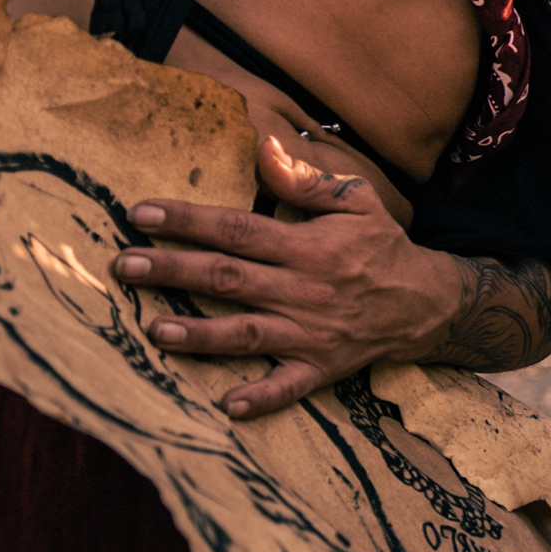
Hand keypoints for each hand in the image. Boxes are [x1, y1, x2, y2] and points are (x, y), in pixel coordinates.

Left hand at [116, 136, 475, 417]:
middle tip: (124, 264)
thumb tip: (263, 147)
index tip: (142, 213)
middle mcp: (305, 290)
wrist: (426, 303)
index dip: (189, 221)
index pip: (239, 229)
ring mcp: (311, 333)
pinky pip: (288, 387)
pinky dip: (261, 397)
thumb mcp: (357, 200)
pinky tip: (227, 404)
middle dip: (174, 270)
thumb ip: (306, 178)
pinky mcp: (320, 368)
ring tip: (155, 329)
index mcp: (310, 246)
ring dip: (200, 334)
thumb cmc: (381, 246)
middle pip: (229, 278)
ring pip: (247, 334)